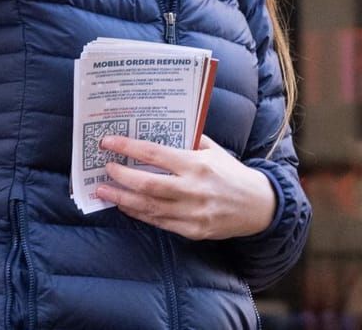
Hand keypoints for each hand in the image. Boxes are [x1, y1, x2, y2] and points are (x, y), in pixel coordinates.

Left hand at [96, 134, 276, 241]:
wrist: (257, 205)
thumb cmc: (232, 173)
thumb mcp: (213, 150)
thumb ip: (189, 142)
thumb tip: (159, 131)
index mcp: (197, 164)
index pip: (155, 154)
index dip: (128, 148)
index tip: (108, 143)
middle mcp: (193, 189)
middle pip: (147, 184)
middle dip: (121, 176)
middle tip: (105, 168)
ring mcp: (191, 212)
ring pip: (148, 207)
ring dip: (122, 199)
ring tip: (104, 191)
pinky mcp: (192, 230)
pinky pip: (158, 222)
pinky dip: (138, 213)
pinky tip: (126, 206)